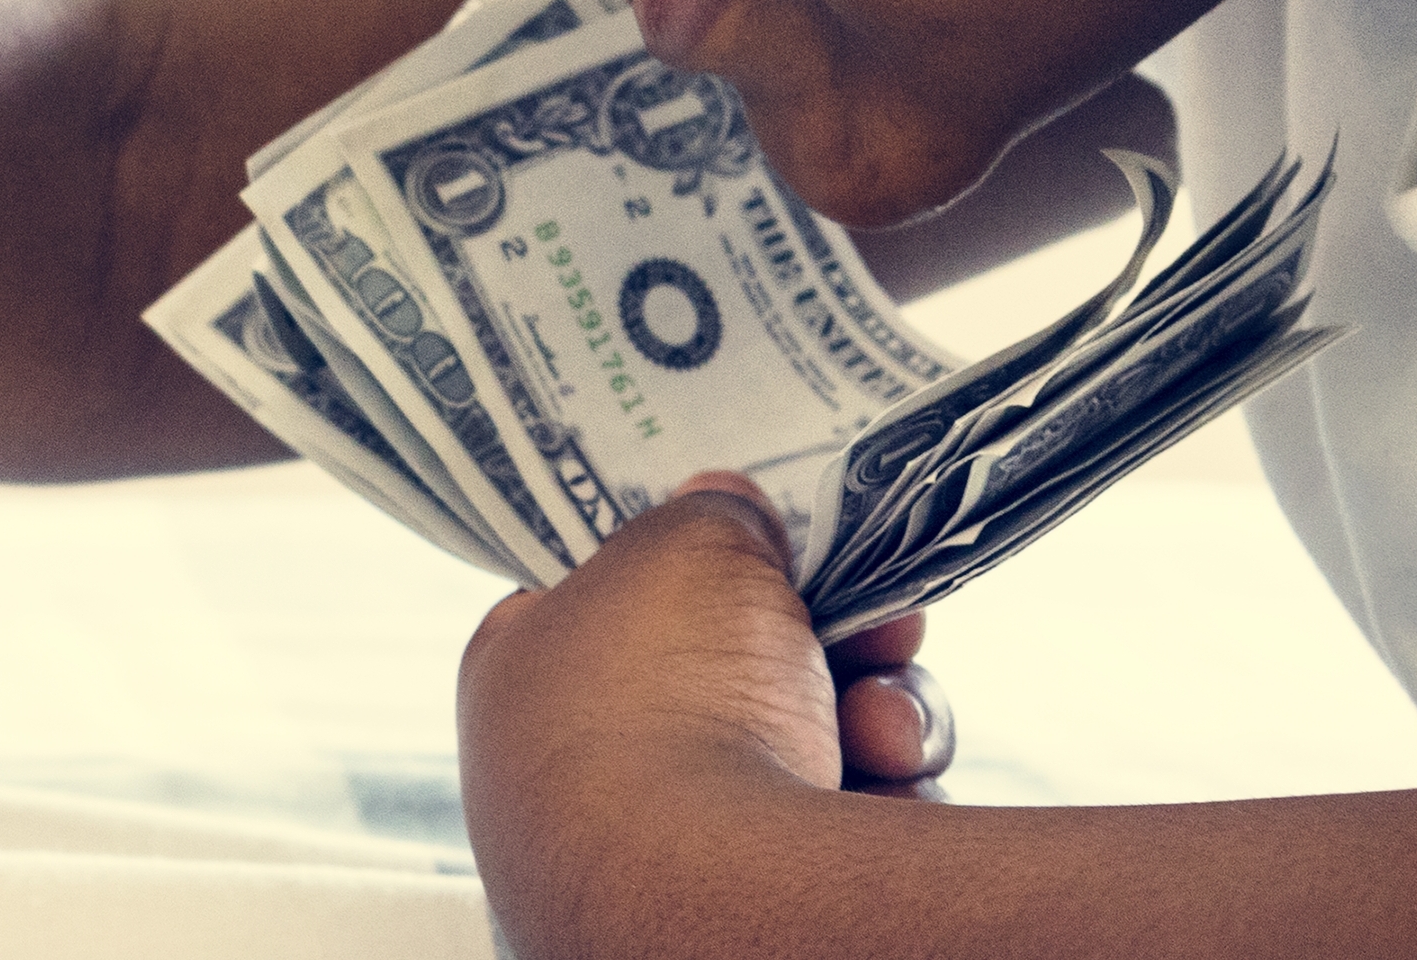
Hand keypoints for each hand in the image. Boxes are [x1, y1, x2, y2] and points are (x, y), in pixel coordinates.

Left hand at [457, 473, 952, 955]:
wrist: (716, 888)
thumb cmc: (671, 697)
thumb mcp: (691, 543)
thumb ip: (712, 514)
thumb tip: (727, 506)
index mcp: (524, 674)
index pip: (612, 595)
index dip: (704, 559)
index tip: (775, 539)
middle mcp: (581, 773)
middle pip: (738, 667)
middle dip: (831, 641)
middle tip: (883, 621)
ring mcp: (665, 849)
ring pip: (812, 744)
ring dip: (876, 716)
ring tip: (878, 725)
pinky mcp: (753, 908)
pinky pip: (845, 826)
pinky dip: (888, 798)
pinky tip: (891, 786)